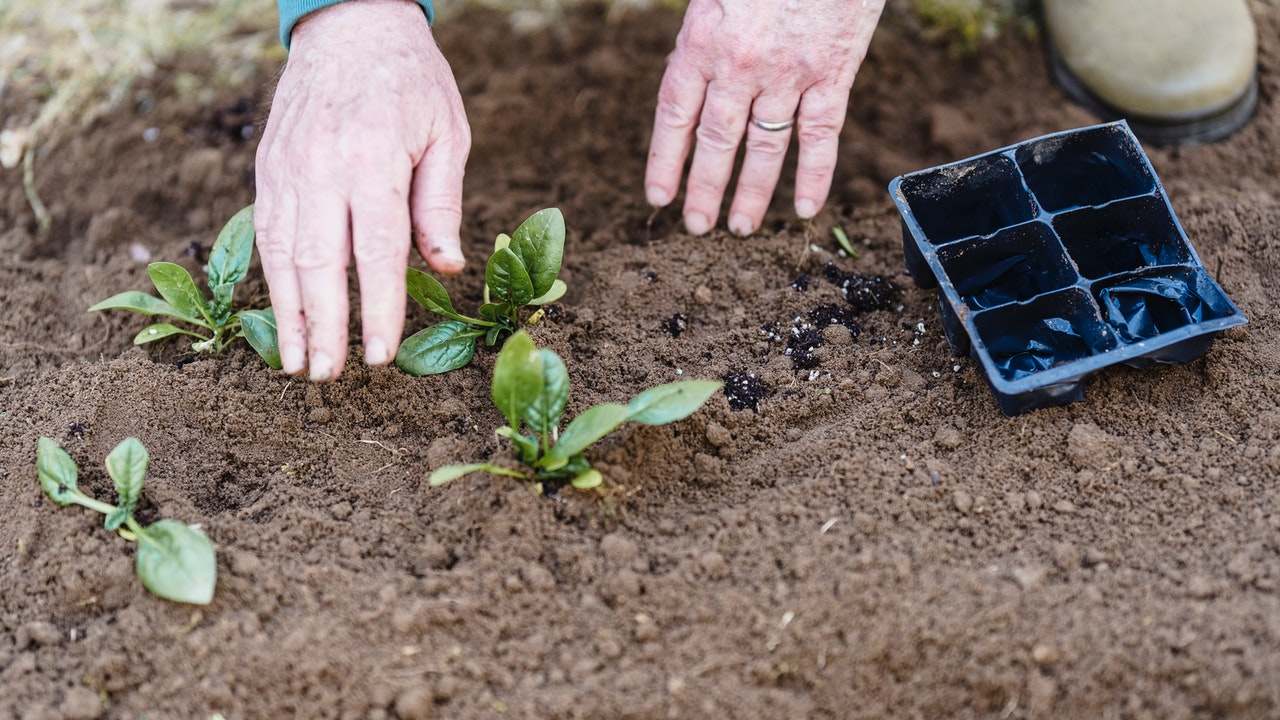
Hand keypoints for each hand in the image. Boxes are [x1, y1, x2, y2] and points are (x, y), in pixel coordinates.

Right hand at [254, 0, 470, 380]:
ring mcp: (287, 168)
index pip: (375, 252)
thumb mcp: (447, 133)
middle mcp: (322, 167)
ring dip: (288, 314)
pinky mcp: (268, 168)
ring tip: (297, 363)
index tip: (379, 356)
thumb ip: (440, 203)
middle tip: (330, 376)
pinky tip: (281, 315)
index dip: (377, 309)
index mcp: (373, 160)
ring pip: (282, 253)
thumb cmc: (411, 82)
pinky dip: (270, 279)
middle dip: (325, 327)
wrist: (350, 25)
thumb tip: (446, 269)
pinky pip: (265, 231)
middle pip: (320, 263)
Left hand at [644, 0, 884, 235]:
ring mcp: (789, 73)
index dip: (665, 160)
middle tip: (696, 226)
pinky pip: (822, 135)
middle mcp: (741, 64)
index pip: (675, 114)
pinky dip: (816, 174)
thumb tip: (686, 76)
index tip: (658, 196)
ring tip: (740, 228)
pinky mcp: (833, 73)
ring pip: (765, 148)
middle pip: (716, 141)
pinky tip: (807, 208)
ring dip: (752, 193)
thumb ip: (701, 34)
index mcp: (703, 39)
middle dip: (704, 189)